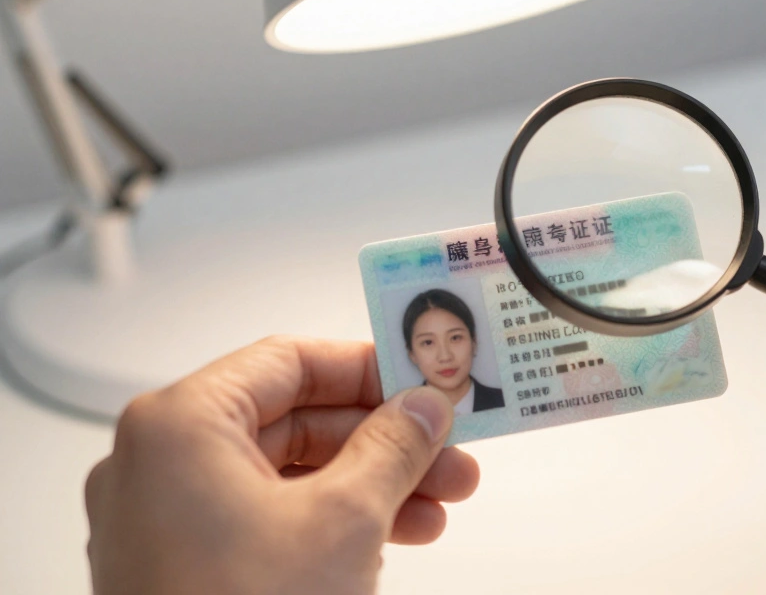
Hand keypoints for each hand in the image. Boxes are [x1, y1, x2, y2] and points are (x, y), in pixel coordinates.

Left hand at [85, 336, 479, 594]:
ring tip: (436, 504)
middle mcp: (157, 465)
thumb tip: (421, 408)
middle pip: (292, 420)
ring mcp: (163, 521)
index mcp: (179, 426)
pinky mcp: (180, 567)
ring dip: (368, 483)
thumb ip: (392, 446)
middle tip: (444, 450)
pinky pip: (265, 519)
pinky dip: (328, 521)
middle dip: (382, 439)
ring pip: (285, 474)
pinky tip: (391, 536)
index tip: (420, 383)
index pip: (289, 362)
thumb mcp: (345, 519)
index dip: (366, 370)